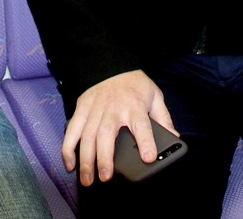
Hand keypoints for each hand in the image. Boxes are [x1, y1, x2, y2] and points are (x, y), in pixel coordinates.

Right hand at [62, 70, 175, 185]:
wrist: (112, 63)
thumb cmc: (135, 84)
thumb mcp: (154, 96)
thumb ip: (163, 117)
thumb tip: (174, 137)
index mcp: (134, 105)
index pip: (141, 124)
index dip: (145, 141)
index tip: (148, 157)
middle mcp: (113, 108)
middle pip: (107, 133)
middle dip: (104, 157)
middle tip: (105, 177)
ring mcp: (95, 108)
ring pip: (87, 135)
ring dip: (86, 159)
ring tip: (88, 179)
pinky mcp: (81, 108)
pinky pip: (72, 130)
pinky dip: (68, 148)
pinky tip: (70, 164)